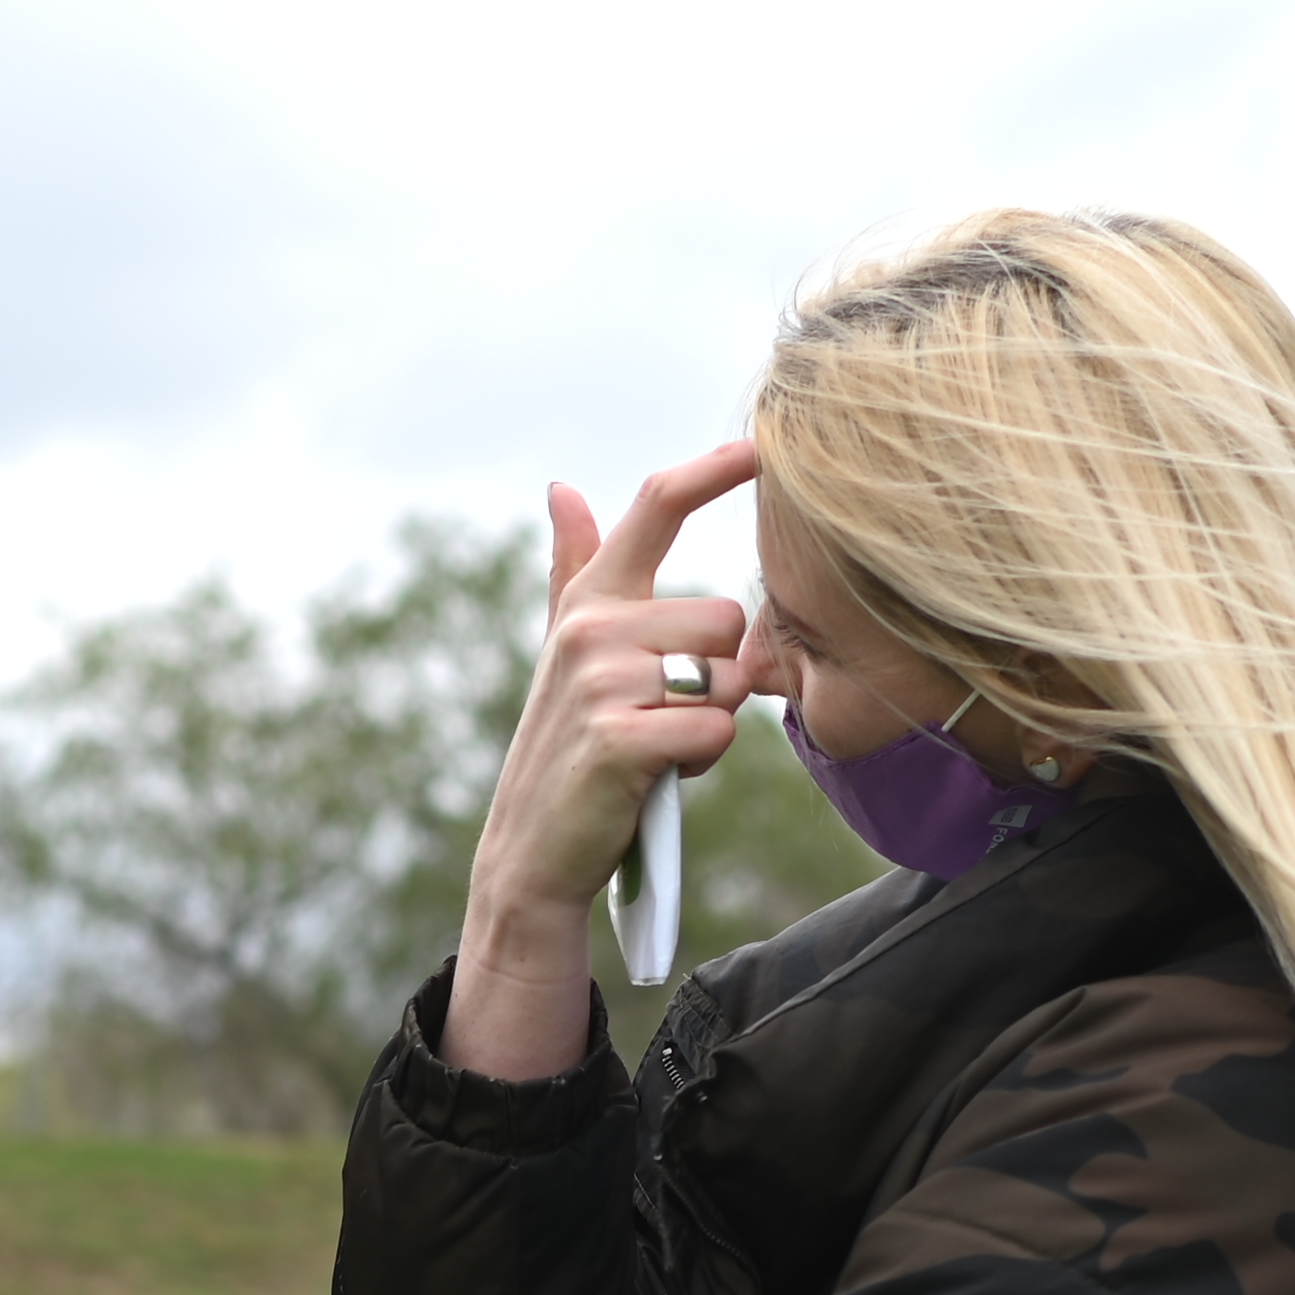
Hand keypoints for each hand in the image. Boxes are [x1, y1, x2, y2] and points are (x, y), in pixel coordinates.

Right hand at [445, 435, 756, 1081]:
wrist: (535, 847)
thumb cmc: (571, 744)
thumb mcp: (569, 649)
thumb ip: (574, 566)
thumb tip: (562, 487)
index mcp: (590, 601)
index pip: (654, 508)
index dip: (710, 470)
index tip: (759, 447)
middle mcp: (591, 628)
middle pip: (724, 617)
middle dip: (718, 674)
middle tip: (667, 715)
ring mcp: (602, 682)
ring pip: (727, 677)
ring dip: (713, 720)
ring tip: (661, 744)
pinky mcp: (621, 739)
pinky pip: (715, 731)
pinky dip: (703, 760)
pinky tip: (660, 774)